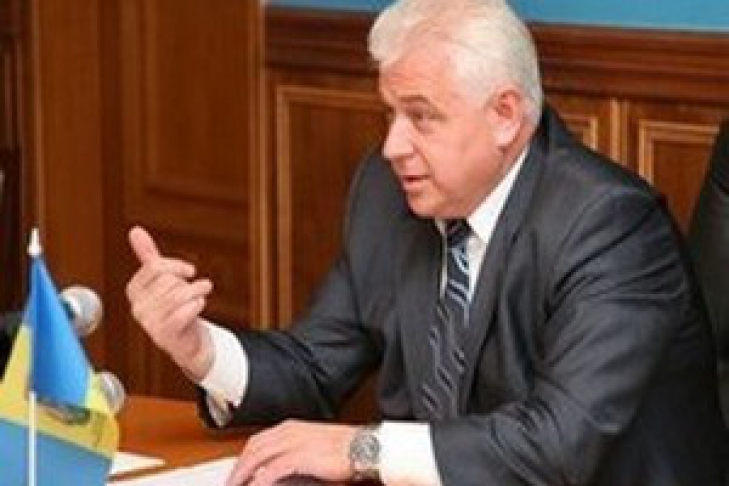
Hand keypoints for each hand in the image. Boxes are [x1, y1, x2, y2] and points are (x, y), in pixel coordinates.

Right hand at [126, 225, 213, 379]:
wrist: (189, 342)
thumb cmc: (177, 309)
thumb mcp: (163, 280)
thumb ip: (149, 256)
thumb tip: (135, 231)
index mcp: (134, 291)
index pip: (154, 267)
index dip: (176, 266)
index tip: (189, 271)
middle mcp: (138, 307)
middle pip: (169, 280)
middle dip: (187, 283)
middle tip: (192, 292)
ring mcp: (149, 323)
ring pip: (179, 294)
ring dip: (197, 291)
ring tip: (202, 294)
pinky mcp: (164, 335)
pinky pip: (184, 311)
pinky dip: (197, 305)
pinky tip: (198, 307)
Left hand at [225, 420, 356, 485]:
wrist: (364, 447)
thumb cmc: (345, 448)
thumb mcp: (315, 445)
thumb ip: (295, 452)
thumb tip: (278, 469)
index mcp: (291, 427)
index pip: (258, 441)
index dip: (243, 458)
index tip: (237, 473)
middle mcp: (288, 432)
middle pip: (252, 449)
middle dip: (237, 469)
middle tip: (230, 484)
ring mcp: (293, 443)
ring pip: (257, 458)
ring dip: (243, 476)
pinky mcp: (299, 457)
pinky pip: (271, 471)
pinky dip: (259, 482)